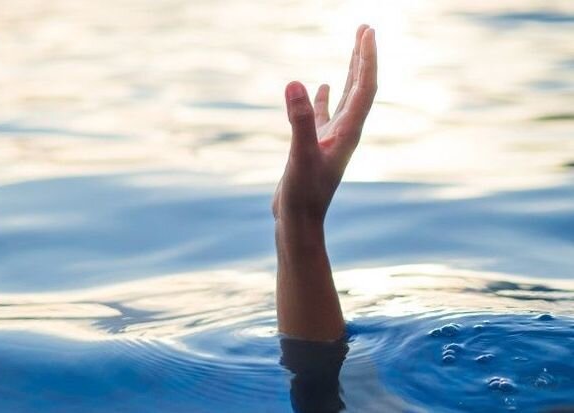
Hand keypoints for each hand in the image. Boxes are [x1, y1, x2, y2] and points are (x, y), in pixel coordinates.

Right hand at [273, 25, 376, 224]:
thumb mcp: (300, 156)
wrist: (298, 222)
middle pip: (360, 87)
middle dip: (362, 57)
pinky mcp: (315, 146)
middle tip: (365, 29)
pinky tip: (321, 86)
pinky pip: (324, 115)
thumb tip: (295, 84)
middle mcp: (345, 132)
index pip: (364, 87)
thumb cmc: (303, 196)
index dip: (367, 58)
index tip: (367, 31)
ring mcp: (330, 139)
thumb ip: (298, 121)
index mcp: (348, 132)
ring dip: (349, 72)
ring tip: (353, 49)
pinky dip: (324, 98)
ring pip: (344, 98)